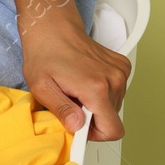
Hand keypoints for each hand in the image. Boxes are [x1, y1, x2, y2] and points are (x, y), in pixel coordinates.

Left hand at [20, 18, 130, 140]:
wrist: (53, 29)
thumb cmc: (44, 55)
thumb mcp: (42, 88)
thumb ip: (62, 110)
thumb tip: (78, 127)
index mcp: (96, 88)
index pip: (113, 130)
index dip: (94, 135)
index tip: (78, 126)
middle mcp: (114, 80)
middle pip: (112, 119)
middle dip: (91, 118)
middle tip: (71, 101)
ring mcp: (120, 72)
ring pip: (113, 106)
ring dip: (95, 104)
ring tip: (76, 89)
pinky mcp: (122, 66)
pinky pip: (116, 92)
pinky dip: (101, 91)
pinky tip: (85, 80)